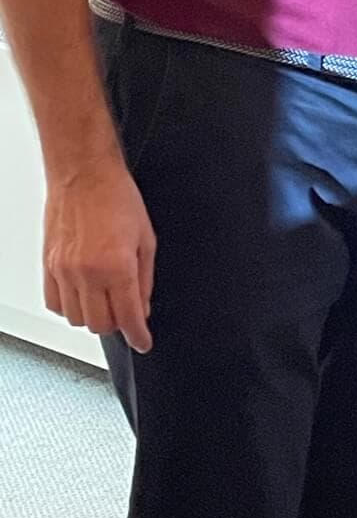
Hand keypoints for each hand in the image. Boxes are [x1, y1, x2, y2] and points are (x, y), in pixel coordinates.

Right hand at [42, 156, 157, 352]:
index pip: (128, 318)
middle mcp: (88, 273)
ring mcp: (64, 271)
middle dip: (118, 325)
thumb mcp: (147, 240)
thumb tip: (142, 308)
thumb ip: (145, 280)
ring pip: (77, 319)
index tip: (143, 342)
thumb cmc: (117, 198)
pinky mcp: (48, 266)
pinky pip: (54, 304)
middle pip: (100, 325)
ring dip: (94, 317)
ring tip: (105, 301)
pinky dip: (70, 308)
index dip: (138, 336)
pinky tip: (83, 296)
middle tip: (126, 313)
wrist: (84, 175)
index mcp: (117, 267)